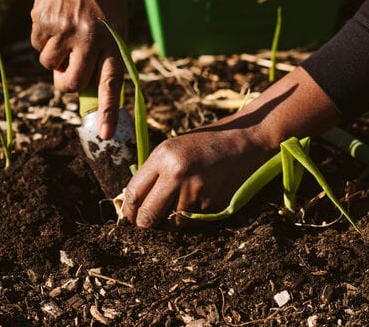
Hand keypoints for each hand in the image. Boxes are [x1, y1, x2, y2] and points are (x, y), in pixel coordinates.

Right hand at [26, 0, 127, 138]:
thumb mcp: (116, 18)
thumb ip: (108, 51)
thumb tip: (92, 88)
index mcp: (114, 36)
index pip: (113, 81)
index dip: (108, 110)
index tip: (104, 134)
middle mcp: (91, 36)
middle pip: (71, 83)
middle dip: (65, 82)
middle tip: (66, 69)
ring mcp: (65, 30)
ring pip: (50, 65)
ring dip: (54, 55)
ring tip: (66, 28)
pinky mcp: (43, 22)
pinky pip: (38, 47)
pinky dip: (43, 38)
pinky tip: (55, 16)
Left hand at [121, 123, 272, 226]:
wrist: (240, 142)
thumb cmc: (201, 144)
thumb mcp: (171, 148)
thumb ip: (152, 173)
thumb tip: (131, 204)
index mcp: (164, 157)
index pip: (134, 194)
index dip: (127, 210)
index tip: (128, 216)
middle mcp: (178, 175)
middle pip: (147, 218)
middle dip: (143, 224)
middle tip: (144, 222)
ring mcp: (196, 193)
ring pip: (169, 226)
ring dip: (167, 223)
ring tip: (174, 207)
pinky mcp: (211, 207)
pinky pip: (189, 225)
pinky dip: (186, 221)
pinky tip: (192, 204)